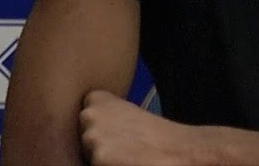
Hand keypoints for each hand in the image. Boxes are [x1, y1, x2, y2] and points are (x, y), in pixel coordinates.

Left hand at [79, 89, 204, 165]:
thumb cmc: (155, 136)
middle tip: (122, 148)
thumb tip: (86, 134)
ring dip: (100, 158)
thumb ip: (104, 118)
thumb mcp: (126, 114)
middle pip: (80, 140)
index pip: (80, 120)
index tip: (114, 133)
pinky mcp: (97, 157)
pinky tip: (125, 163)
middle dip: (94, 146)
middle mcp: (89, 114)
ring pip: (86, 155)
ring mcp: (91, 137)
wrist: (178, 150)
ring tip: (125, 157)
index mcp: (96, 99)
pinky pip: (93, 165)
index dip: (97, 130)